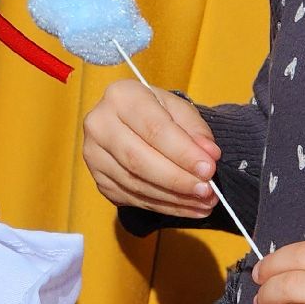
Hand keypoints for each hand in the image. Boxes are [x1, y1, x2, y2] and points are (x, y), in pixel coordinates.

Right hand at [81, 79, 222, 217]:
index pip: (154, 129)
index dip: (183, 152)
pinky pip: (133, 198)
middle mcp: (99, 125)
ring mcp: (94, 155)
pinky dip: (164, 206)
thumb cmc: (158, 113)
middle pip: (138, 160)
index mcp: (121, 97)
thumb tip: (209, 155)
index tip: (208, 168)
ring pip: (135, 184)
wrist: (132, 123)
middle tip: (207, 190)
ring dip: (174, 198)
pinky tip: (188, 206)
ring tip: (204, 201)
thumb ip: (196, 131)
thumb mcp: (180, 110)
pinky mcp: (99, 180)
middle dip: (177, 179)